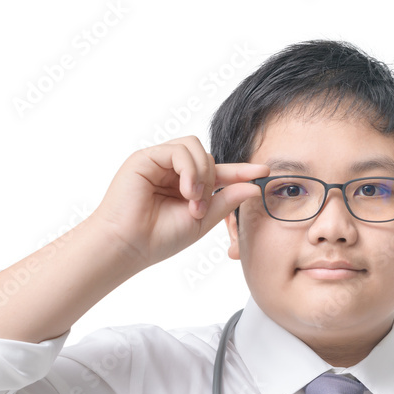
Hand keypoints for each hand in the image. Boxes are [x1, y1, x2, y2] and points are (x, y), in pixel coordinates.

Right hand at [91, 136, 268, 267]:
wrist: (129, 246)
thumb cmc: (159, 238)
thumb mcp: (202, 220)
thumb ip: (226, 201)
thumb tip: (254, 187)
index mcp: (186, 186)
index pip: (218, 172)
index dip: (241, 171)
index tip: (264, 172)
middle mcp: (173, 171)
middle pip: (207, 156)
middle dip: (214, 180)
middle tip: (202, 208)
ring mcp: (158, 162)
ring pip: (194, 147)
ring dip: (202, 174)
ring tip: (193, 200)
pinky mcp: (145, 157)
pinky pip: (178, 150)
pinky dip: (189, 169)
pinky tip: (186, 191)